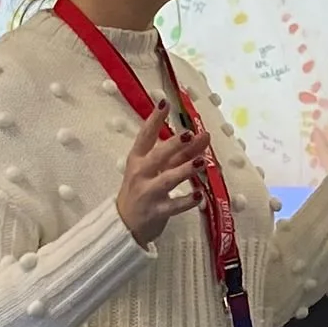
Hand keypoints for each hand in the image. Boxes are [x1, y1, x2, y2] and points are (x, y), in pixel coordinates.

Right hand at [117, 100, 210, 245]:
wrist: (124, 223)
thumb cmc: (142, 189)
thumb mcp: (154, 169)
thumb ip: (179, 154)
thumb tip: (202, 136)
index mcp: (137, 159)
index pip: (145, 136)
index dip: (154, 119)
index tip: (164, 103)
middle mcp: (141, 174)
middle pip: (158, 156)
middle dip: (173, 145)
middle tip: (189, 134)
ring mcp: (148, 193)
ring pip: (167, 179)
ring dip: (185, 170)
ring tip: (203, 162)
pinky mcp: (156, 212)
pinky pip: (173, 206)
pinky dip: (186, 201)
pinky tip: (199, 196)